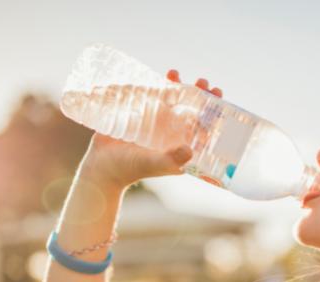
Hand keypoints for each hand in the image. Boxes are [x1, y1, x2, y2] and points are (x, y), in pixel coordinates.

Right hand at [79, 71, 223, 189]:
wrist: (102, 167)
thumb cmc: (129, 169)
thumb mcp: (153, 164)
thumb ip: (170, 159)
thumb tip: (190, 150)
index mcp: (181, 145)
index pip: (203, 127)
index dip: (213, 113)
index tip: (217, 97)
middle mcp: (172, 133)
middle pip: (191, 109)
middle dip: (199, 94)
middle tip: (203, 82)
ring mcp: (156, 123)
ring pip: (172, 100)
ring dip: (178, 85)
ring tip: (175, 73)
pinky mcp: (140, 115)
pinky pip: (152, 96)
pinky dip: (157, 84)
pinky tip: (160, 76)